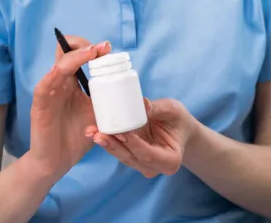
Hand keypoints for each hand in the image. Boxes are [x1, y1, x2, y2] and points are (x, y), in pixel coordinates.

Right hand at [28, 36, 110, 178]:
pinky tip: (63, 69)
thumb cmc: (77, 137)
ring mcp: (49, 93)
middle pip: (66, 54)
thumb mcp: (99, 115)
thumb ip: (110, 103)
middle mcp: (60, 84)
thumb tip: (135, 95)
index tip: (108, 48)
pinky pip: (44, 86)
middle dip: (84, 45)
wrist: (57, 162)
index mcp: (72, 84)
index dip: (91, 49)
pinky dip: (54, 74)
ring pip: (59, 66)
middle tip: (103, 48)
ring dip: (75, 56)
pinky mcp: (40, 106)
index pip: (78, 57)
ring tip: (91, 52)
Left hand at [85, 98, 199, 177]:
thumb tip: (142, 103)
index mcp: (170, 160)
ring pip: (122, 156)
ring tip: (92, 131)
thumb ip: (157, 108)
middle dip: (113, 145)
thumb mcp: (172, 110)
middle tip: (98, 133)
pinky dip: (108, 141)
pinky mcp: (132, 158)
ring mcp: (142, 165)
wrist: (178, 128)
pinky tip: (95, 131)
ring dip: (106, 143)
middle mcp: (155, 168)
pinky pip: (119, 150)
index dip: (133, 145)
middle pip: (131, 158)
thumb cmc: (178, 120)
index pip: (148, 155)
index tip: (121, 132)